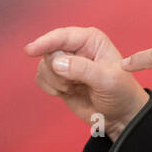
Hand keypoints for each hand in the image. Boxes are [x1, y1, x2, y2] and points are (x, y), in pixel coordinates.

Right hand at [25, 26, 149, 140]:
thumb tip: (56, 63)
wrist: (120, 115)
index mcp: (91, 39)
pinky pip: (41, 78)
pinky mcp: (58, 77)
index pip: (63, 36)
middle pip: (49, 53)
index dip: (46, 42)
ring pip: (43, 67)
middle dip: (58, 72)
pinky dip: (51, 88)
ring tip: (76, 87)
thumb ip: (82, 69)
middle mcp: (76, 47)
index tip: (30, 51)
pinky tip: (68, 92)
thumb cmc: (121, 92)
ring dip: (56, 82)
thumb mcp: (107, 80)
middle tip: (76, 83)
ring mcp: (66, 62)